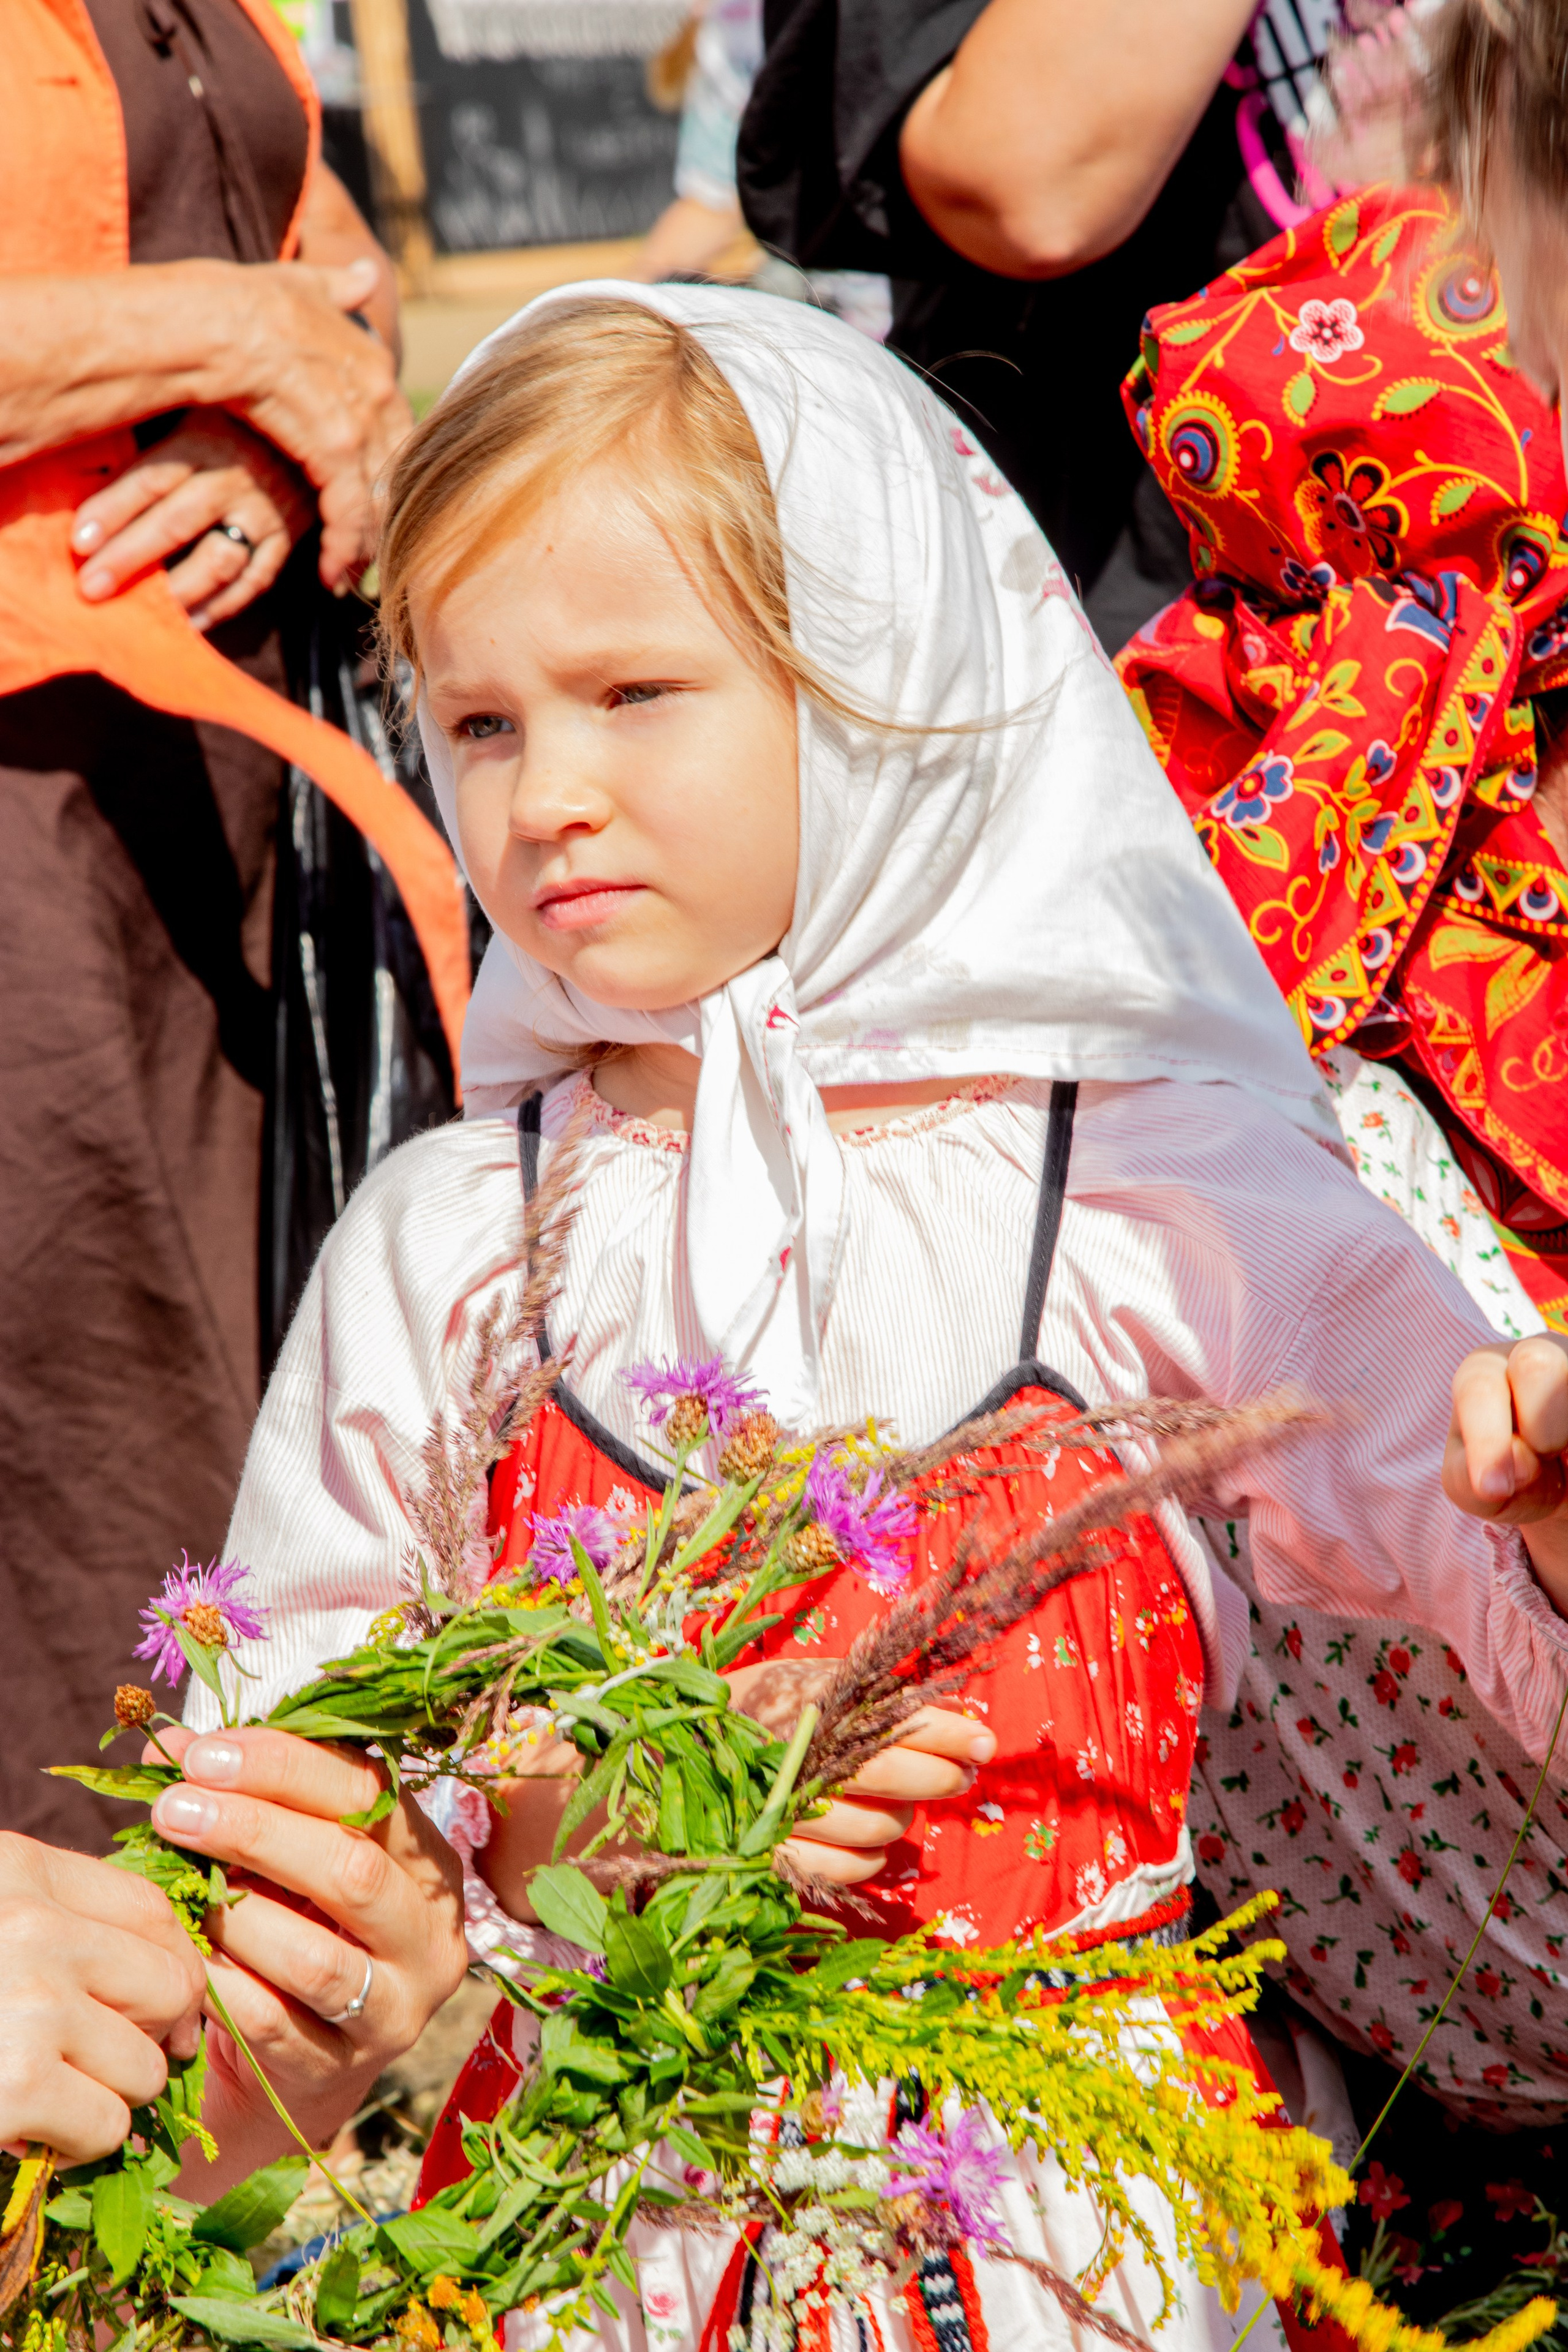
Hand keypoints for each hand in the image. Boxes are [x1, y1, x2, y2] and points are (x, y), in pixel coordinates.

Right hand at [0, 1834, 205, 2162]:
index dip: (175, 1963)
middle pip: (172, 1982)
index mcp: (19, 1870)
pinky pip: (110, 2123)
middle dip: (151, 2034)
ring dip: (110, 2096)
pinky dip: (78, 2144)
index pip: (154, 1906)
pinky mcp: (15, 2086)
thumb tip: (176, 1978)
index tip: (159, 2008)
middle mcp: (30, 1926)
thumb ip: (68, 1926)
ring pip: (148, 2064)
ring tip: (44, 2092)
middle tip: (90, 2061)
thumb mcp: (1, 1929)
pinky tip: (28, 2131)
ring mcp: (27, 2004)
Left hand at [71, 407, 314, 629]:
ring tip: (139, 615)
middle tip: (91, 588)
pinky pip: (255, 581)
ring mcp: (267, 513)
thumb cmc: (241, 412)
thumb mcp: (201, 402)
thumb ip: (158, 429)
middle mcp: (237, 477)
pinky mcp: (288, 540)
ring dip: (174, 592)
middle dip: (130, 557)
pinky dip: (222, 607)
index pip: (152, 477)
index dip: (112, 509)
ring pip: (217, 560)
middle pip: (176, 522)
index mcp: (208, 436)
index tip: (77, 542)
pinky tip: (189, 624)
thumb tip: (89, 451)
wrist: (321, 425)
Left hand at [146, 1727, 466, 2192]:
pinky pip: (273, 2024)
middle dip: (255, 1831)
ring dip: (233, 1916)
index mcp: (427, 1857)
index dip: (282, 1765)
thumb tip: (167, 1745)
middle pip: (352, 1868)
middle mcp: (430, 1932)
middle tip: (174, 1811)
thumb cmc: (291, 1929)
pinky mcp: (344, 2071)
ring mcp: (395, 2007)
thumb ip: (244, 1797)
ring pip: (317, 1956)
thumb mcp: (283, 1859)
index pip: (368, 1791)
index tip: (201, 1754)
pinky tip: (180, 1958)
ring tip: (175, 1889)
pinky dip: (219, 1987)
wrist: (293, 2066)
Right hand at [230, 257, 412, 590]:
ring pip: (376, 498)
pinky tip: (331, 574)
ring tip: (350, 576)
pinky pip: (349, 511)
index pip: (398, 431)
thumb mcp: (299, 286)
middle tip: (374, 555)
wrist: (213, 319)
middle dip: (384, 518)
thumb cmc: (242, 302)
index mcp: (374, 360)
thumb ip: (336, 288)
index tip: (381, 504)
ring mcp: (361, 421)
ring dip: (364, 543)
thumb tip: (364, 275)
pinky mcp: (335, 450)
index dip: (389, 472)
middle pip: (394, 471)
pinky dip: (342, 546)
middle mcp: (380, 391)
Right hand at [726, 1658, 994, 1885]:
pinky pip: (846, 1868)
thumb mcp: (818, 1684)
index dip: (945, 1731)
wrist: (683, 1751)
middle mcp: (790, 1755)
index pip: (890, 1717)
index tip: (985, 1741)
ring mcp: (779, 1810)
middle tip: (964, 1773)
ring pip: (873, 1826)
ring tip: (905, 1804)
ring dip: (904, 1817)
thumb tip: (959, 1716)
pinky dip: (872, 1858)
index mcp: (805, 1704)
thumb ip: (881, 1694)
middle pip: (887, 1772)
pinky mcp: (771, 1855)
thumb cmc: (769, 1709)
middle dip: (939, 1774)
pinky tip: (873, 1839)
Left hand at [1447, 1333, 1567, 1609]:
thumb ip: (1477, 1479)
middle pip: (1541, 1360)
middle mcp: (1538, 1354)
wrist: (1562, 1478)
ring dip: (1565, 1423)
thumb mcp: (1479, 1488)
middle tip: (1545, 1456)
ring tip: (1565, 1463)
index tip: (1500, 1489)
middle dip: (1541, 1417)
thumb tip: (1514, 1471)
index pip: (1478, 1384)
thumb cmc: (1508, 1477)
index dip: (1489, 1436)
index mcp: (1484, 1372)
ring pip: (1567, 1369)